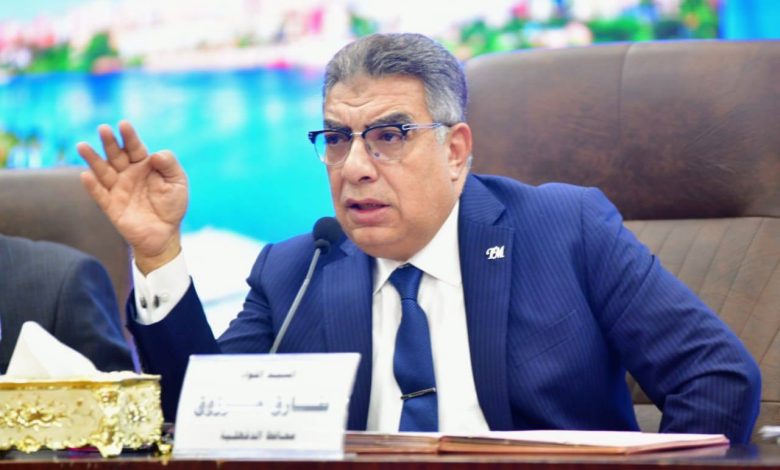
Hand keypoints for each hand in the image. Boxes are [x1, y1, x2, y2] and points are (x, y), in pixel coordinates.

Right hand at [76, 121, 187, 273]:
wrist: (165, 234)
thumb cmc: (172, 206)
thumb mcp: (178, 182)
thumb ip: (170, 165)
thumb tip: (155, 154)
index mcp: (144, 165)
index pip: (135, 147)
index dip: (129, 136)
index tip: (123, 124)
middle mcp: (128, 174)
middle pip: (116, 155)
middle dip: (109, 142)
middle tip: (103, 129)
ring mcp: (118, 189)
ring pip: (103, 171)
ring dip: (93, 159)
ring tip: (82, 146)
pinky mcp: (111, 206)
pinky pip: (100, 195)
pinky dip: (92, 186)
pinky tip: (86, 175)